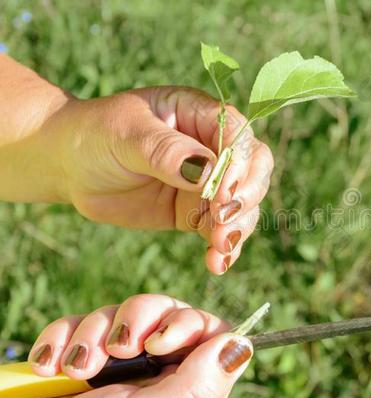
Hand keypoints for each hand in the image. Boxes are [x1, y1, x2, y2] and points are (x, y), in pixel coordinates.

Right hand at [28, 294, 252, 397]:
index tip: (160, 342)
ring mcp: (114, 363)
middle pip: (163, 310)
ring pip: (117, 313)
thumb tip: (241, 346)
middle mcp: (154, 370)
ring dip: (92, 333)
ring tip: (77, 370)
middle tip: (119, 350)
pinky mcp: (74, 358)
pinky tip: (51, 366)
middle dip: (136, 320)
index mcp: (184, 383)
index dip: (188, 322)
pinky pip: (74, 325)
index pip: (207, 330)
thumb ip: (205, 383)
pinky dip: (60, 338)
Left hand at [55, 87, 273, 273]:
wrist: (68, 166)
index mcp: (201, 114)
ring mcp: (207, 182)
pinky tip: (217, 264)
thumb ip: (168, 152)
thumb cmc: (95, 135)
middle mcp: (212, 147)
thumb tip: (210, 170)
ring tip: (219, 249)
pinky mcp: (195, 212)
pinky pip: (221, 230)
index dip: (240, 164)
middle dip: (246, 197)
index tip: (223, 192)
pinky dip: (224, 248)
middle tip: (223, 221)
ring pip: (244, 204)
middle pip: (253, 169)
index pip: (239, 135)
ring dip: (239, 227)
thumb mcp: (127, 135)